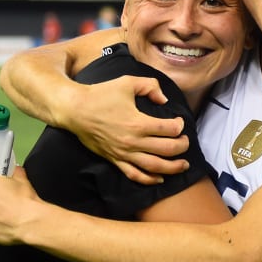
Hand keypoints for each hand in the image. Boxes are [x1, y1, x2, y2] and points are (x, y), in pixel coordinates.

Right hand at [68, 76, 189, 183]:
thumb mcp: (128, 82)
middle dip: (182, 146)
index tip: (179, 121)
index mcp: (138, 122)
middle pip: (167, 149)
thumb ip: (151, 86)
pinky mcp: (114, 160)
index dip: (179, 125)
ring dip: (173, 167)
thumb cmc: (101, 94)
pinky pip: (134, 175)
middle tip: (186, 142)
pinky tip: (160, 178)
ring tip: (184, 165)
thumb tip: (164, 100)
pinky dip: (149, 179)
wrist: (75, 110)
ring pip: (154, 166)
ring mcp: (123, 153)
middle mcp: (133, 141)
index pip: (169, 129)